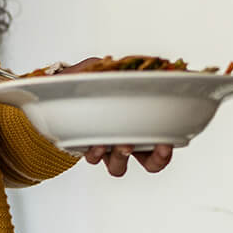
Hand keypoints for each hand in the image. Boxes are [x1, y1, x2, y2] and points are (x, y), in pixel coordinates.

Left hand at [55, 58, 175, 174]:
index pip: (163, 148)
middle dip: (153, 159)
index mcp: (144, 126)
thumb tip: (164, 65)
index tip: (166, 144)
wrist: (66, 82)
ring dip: (120, 156)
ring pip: (119, 167)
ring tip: (116, 142)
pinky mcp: (88, 147)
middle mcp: (130, 141)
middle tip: (144, 144)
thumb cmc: (100, 77)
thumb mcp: (120, 71)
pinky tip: (94, 142)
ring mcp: (109, 147)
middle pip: (150, 164)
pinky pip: (93, 159)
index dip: (167, 152)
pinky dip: (95, 152)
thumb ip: (139, 70)